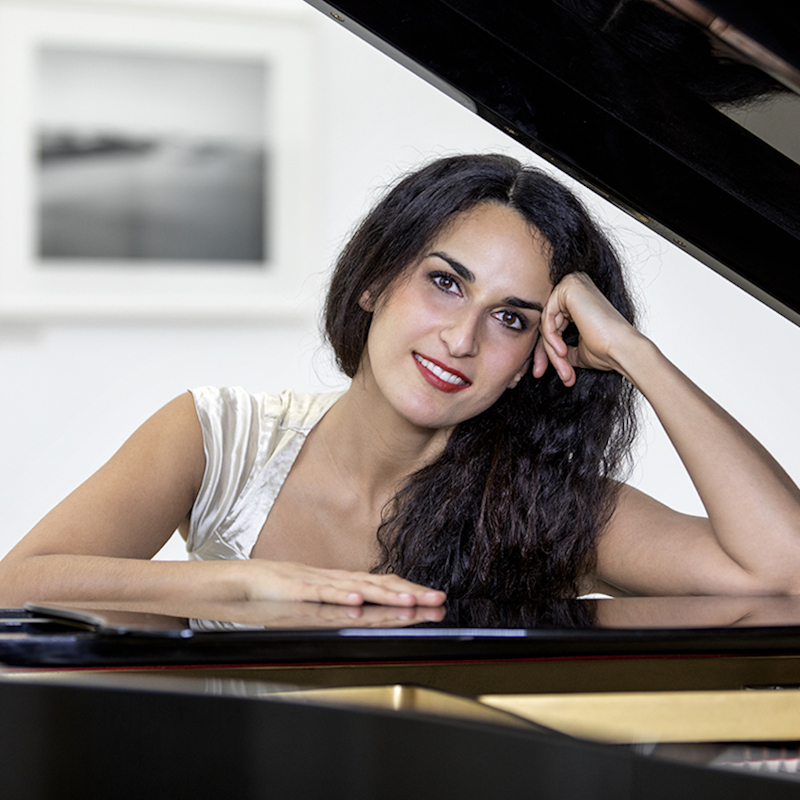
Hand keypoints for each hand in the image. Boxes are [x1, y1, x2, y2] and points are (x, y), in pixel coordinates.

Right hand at [236, 559, 446, 606]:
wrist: (246, 580)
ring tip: (410, 602)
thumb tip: (369, 611)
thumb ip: (344, 603)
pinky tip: (357, 602)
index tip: (436, 599)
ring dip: (386, 596)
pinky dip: (341, 598)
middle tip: (438, 600)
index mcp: (344, 583)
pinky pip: (323, 595)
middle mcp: (337, 580)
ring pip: (358, 589)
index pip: (384, 585)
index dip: (411, 591)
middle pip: (380, 586)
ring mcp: (319, 584)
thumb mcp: (321, 598)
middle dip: (411, 594)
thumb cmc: (281, 591)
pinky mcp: (299, 591)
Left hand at [532, 272, 639, 385]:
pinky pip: (547, 316)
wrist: (622, 348)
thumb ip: (560, 345)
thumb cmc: (606, 350)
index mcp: (578, 298)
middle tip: (546, 373)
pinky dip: (551, 337)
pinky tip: (562, 351)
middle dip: (547, 352)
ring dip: (551, 350)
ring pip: (546, 322)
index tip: (545, 372)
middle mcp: (575, 286)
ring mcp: (572, 284)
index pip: (553, 324)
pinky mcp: (568, 287)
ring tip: (564, 368)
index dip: (548, 350)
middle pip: (548, 323)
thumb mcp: (577, 349)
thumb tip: (545, 353)